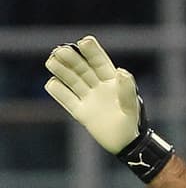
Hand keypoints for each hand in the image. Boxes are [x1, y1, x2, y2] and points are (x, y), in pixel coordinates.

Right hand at [44, 36, 142, 154]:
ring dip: (61, 71)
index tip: (84, 41)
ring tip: (51, 62)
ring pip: (72, 81)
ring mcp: (88, 99)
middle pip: (82, 69)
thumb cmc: (133, 124)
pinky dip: (59, 92)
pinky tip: (52, 84)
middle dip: (71, 59)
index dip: (92, 52)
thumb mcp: (131, 106)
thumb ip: (127, 90)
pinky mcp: (81, 112)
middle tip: (60, 51)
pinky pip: (67, 100)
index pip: (100, 63)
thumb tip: (121, 71)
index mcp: (112, 82)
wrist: (127, 145)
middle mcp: (98, 87)